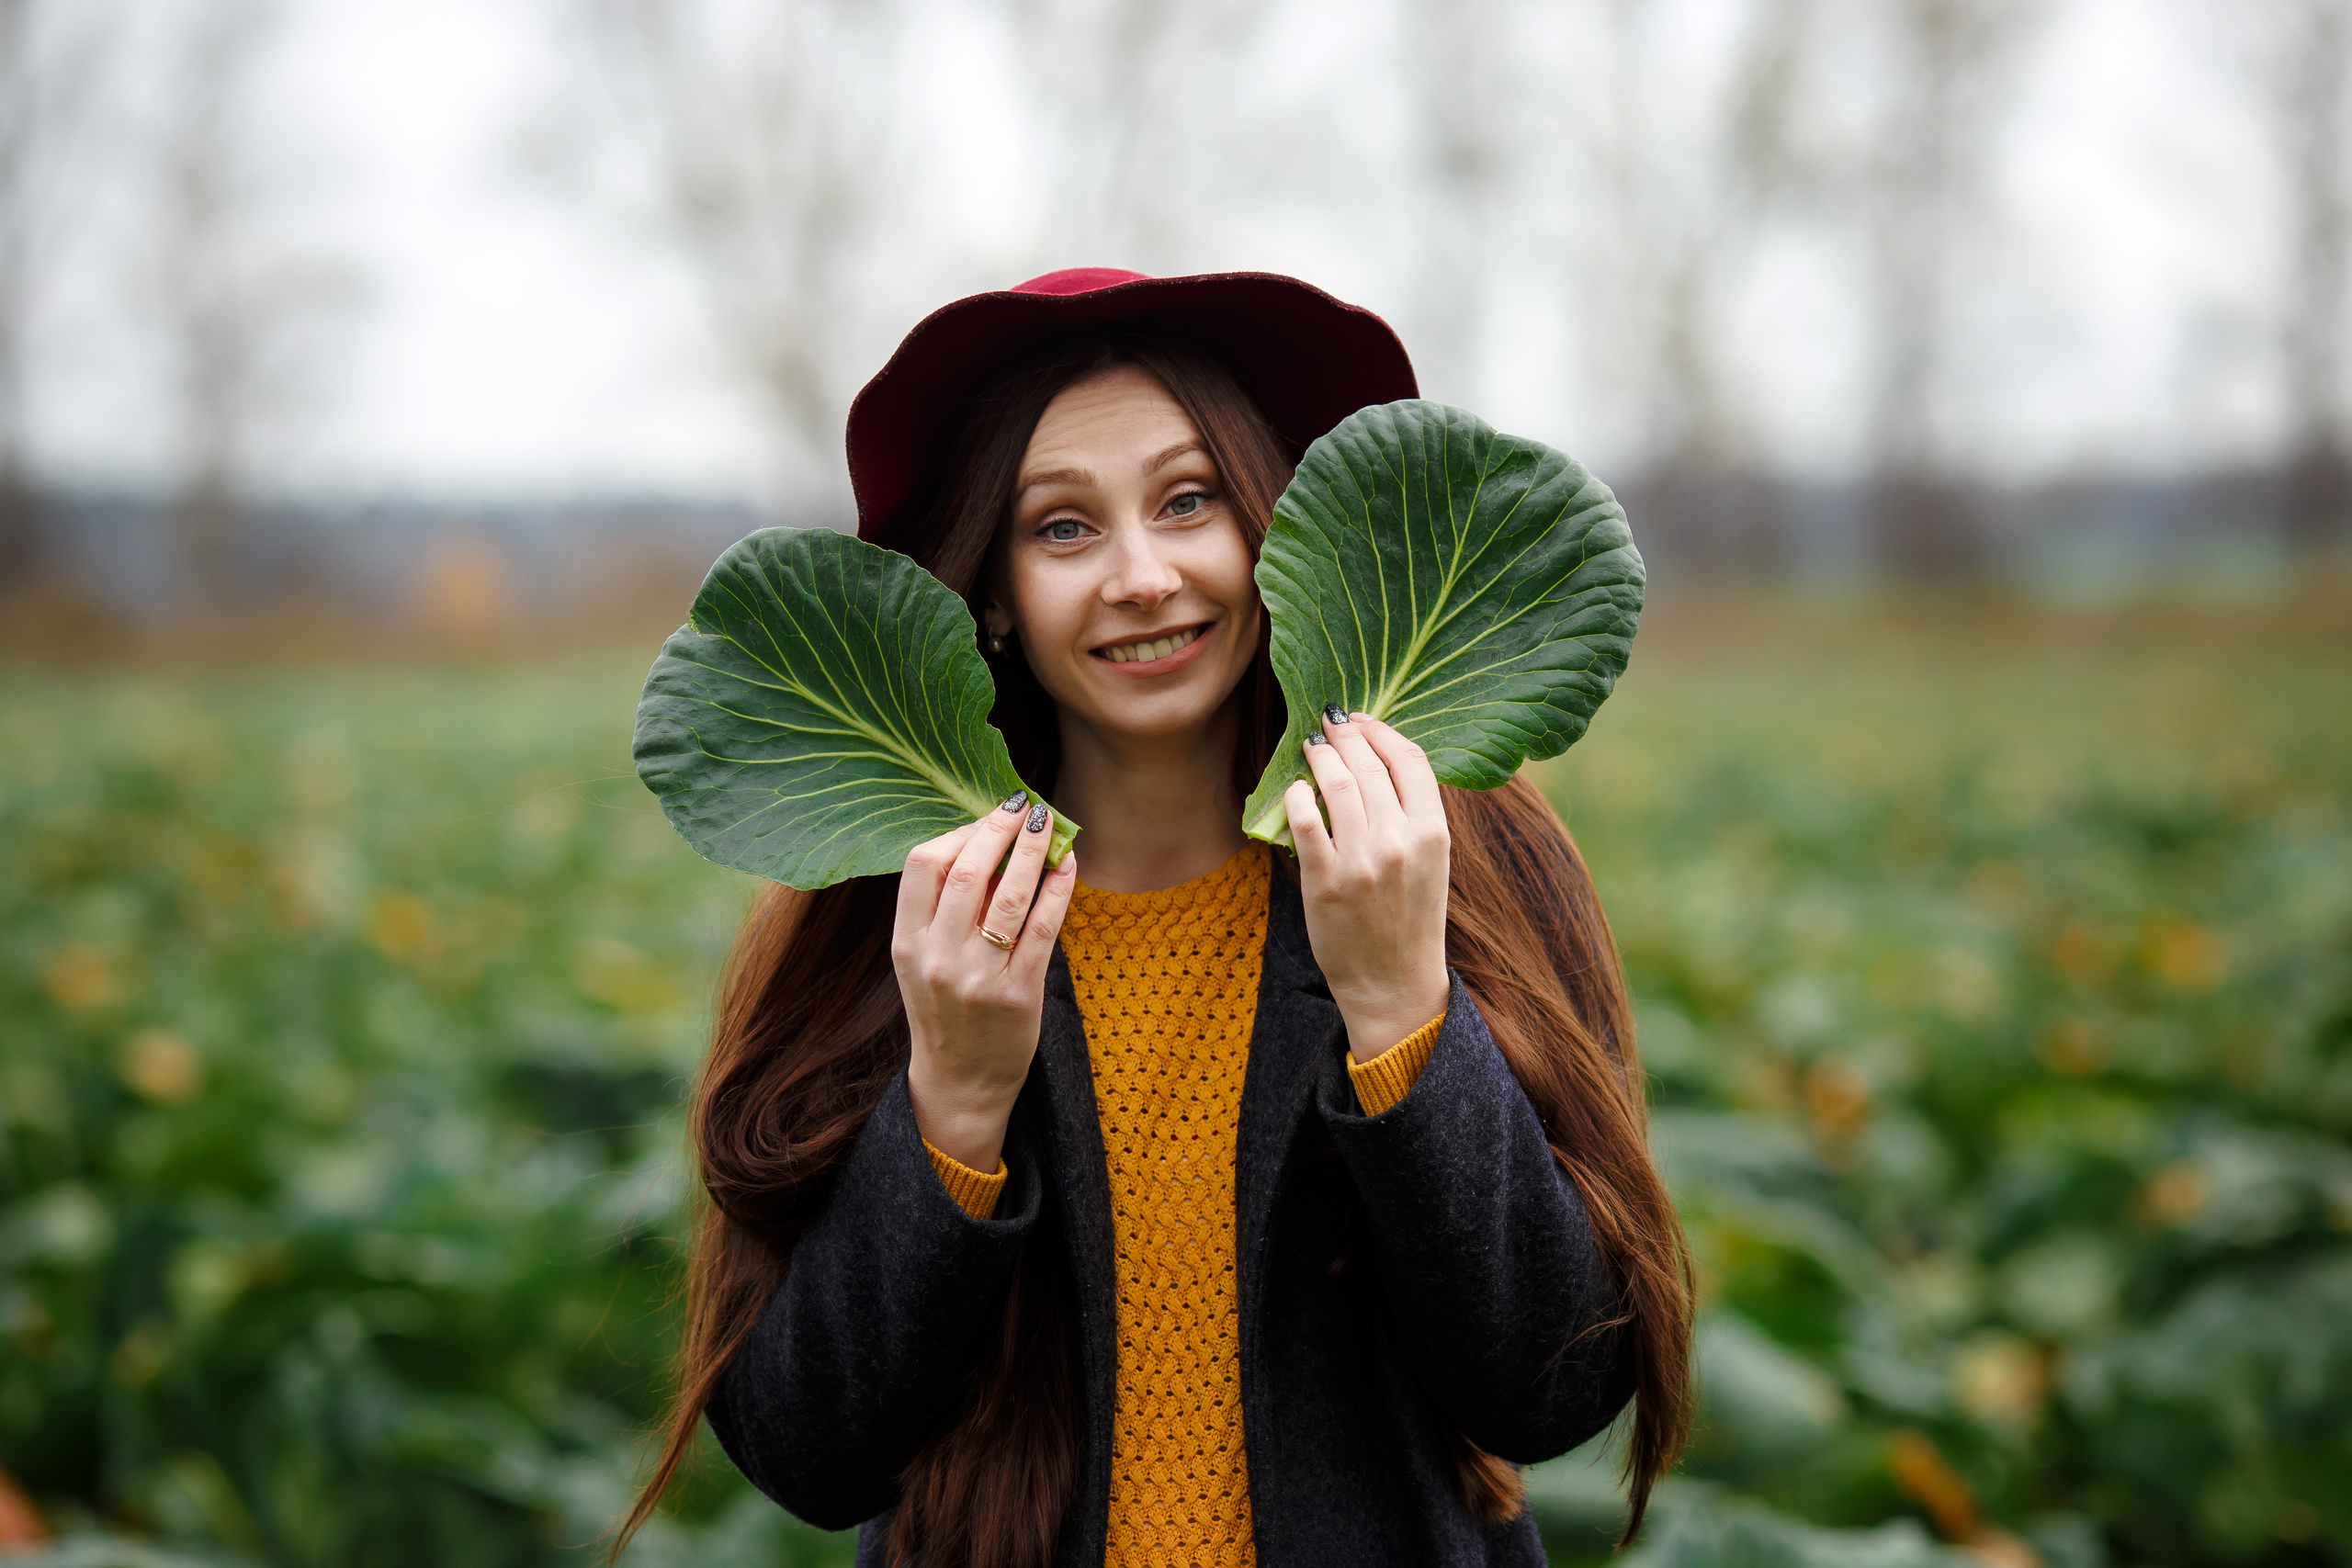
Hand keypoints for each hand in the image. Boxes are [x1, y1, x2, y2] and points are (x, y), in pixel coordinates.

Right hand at [893, 793, 1077, 1173]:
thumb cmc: (945, 1010)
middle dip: (999, 829)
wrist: (960, 1081)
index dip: (959, 832)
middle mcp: (937, 958)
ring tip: (1050, 824)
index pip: (923, 865)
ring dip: (1034, 851)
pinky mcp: (1019, 994)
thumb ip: (941, 908)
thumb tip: (985, 838)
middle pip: (967, 872)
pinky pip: (1043, 928)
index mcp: (906, 943)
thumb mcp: (920, 960)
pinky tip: (1067, 866)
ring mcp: (979, 978)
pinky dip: (1058, 890)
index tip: (987, 816)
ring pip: (1009, 896)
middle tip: (1024, 806)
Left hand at [1282, 709, 1450, 1062]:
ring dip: (1319, 755)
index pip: (1411, 759)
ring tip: (1310, 745)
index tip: (1362, 720)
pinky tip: (1295, 788)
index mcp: (1435, 834)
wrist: (1394, 984)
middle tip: (1328, 722)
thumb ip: (1413, 815)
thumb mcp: (1431, 863)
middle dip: (1345, 734)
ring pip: (1337, 784)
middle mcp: (1401, 842)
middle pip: (1369, 764)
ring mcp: (1362, 862)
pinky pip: (1305, 820)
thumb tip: (1376, 761)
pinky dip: (1297, 794)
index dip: (1382, 730)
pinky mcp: (1325, 882)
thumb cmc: (1410, 920)